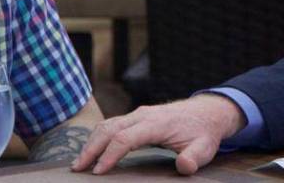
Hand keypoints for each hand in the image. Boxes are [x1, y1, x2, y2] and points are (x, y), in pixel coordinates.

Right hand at [71, 94, 245, 174]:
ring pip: (107, 125)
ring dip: (91, 143)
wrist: (206, 112)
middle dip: (91, 149)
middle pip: (109, 129)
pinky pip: (111, 125)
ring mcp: (137, 114)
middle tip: (77, 169)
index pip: (125, 138)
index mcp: (156, 123)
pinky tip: (91, 151)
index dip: (109, 155)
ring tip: (78, 163)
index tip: (98, 172)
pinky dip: (97, 137)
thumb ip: (194, 158)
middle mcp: (142, 115)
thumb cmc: (203, 133)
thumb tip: (184, 166)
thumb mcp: (205, 148)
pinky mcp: (135, 117)